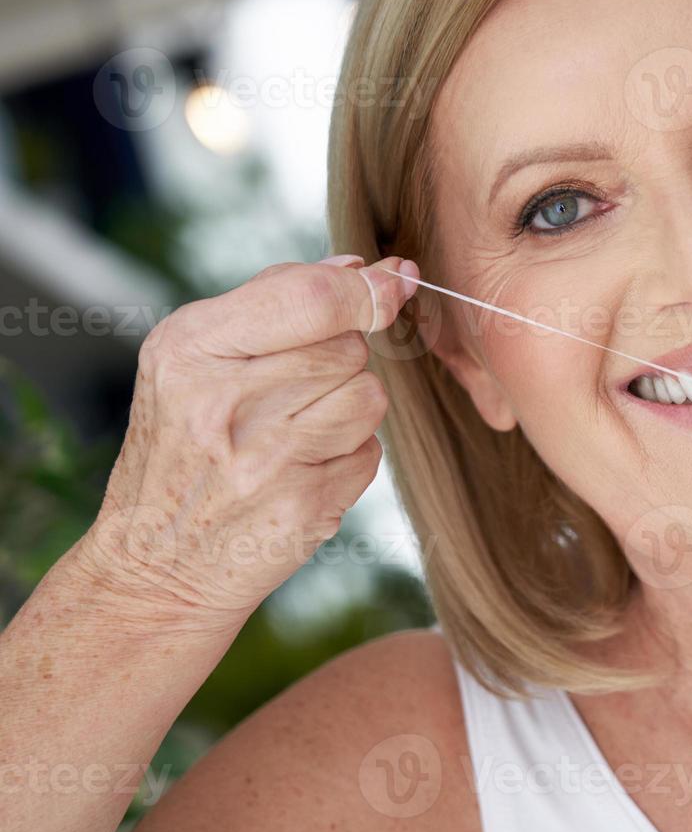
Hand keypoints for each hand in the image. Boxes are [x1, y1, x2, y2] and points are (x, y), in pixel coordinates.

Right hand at [76, 255, 417, 622]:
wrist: (156, 563)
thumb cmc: (184, 446)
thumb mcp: (194, 361)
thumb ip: (276, 303)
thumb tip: (363, 268)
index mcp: (189, 349)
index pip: (312, 298)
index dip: (368, 289)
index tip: (396, 280)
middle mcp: (224, 403)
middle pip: (348, 347)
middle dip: (339, 359)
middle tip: (290, 392)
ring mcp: (267, 460)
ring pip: (369, 395)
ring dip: (349, 406)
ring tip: (294, 430)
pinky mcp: (305, 506)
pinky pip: (370, 451)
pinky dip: (348, 456)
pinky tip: (300, 470)